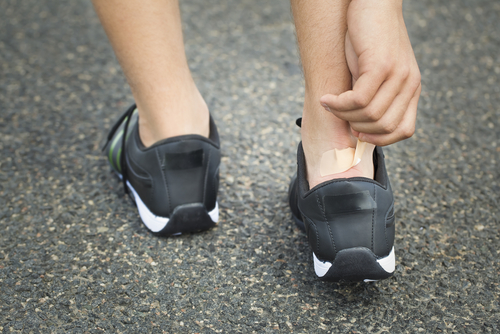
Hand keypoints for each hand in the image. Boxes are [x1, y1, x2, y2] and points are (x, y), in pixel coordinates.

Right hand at [320, 0, 420, 145]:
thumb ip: (374, 96)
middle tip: (340, 115)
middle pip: (384, 127)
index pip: (404, 130)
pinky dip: (339, 104)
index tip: (357, 131)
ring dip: (344, 115)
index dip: (379, 138)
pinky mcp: (380, 65)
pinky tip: (327, 98)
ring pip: (370, 116)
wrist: (373, 3)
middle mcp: (409, 83)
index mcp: (411, 88)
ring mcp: (397, 75)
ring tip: (330, 103)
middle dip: (357, 128)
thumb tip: (356, 125)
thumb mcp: (376, 71)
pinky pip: (358, 100)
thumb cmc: (370, 37)